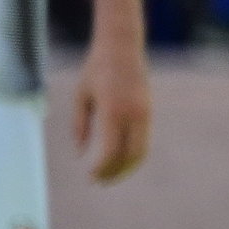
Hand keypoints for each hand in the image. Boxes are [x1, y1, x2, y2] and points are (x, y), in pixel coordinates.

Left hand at [72, 37, 151, 184]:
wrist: (122, 47)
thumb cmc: (96, 69)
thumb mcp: (81, 96)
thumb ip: (79, 126)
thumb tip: (80, 154)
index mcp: (112, 112)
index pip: (110, 152)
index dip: (101, 169)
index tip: (91, 178)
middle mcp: (132, 115)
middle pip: (130, 156)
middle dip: (116, 172)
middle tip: (101, 182)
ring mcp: (144, 113)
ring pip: (141, 150)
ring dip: (128, 166)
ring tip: (111, 174)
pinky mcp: (148, 110)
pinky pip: (143, 139)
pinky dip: (133, 153)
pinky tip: (120, 157)